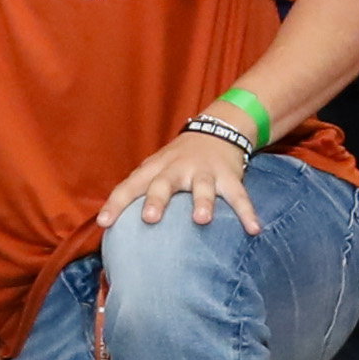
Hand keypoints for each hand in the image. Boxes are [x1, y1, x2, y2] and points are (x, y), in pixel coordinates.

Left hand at [102, 128, 264, 237]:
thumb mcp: (155, 168)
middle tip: (150, 218)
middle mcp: (178, 169)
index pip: (131, 185)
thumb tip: (110, 225)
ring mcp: (204, 172)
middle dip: (158, 200)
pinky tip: (253, 230)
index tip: (104, 223)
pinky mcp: (229, 177)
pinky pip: (239, 197)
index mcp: (156, 169)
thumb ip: (138, 192)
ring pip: (203, 187)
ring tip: (201, 220)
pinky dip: (247, 213)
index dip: (116, 203)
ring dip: (203, 202)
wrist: (217, 129)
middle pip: (164, 183)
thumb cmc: (177, 160)